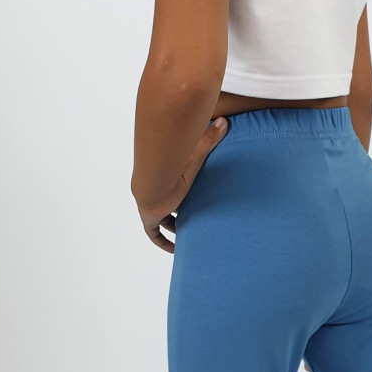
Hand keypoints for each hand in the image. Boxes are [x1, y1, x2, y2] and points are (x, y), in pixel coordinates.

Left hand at [136, 117, 228, 252]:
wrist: (155, 172)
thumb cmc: (174, 157)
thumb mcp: (195, 151)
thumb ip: (209, 138)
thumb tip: (223, 121)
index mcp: (160, 174)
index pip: (167, 182)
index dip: (175, 189)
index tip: (183, 193)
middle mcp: (152, 189)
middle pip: (164, 202)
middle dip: (174, 211)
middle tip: (190, 218)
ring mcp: (148, 203)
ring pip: (159, 219)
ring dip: (171, 227)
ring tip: (185, 236)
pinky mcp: (148, 216)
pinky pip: (153, 234)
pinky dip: (162, 242)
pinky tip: (173, 250)